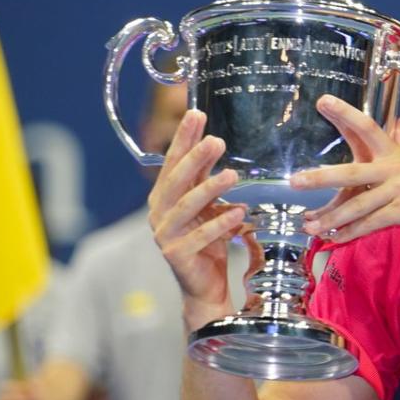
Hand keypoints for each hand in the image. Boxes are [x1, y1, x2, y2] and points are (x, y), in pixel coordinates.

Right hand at [147, 110, 247, 330]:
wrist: (204, 286)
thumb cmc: (207, 241)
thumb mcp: (208, 205)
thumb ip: (206, 178)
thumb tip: (214, 142)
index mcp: (164, 196)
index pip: (173, 161)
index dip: (184, 138)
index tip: (197, 114)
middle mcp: (159, 213)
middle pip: (176, 180)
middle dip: (194, 158)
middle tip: (216, 140)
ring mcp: (165, 235)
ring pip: (186, 207)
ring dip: (209, 189)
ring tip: (232, 174)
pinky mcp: (177, 255)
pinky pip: (200, 236)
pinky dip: (220, 223)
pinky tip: (239, 212)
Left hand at [289, 95, 399, 244]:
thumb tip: (399, 121)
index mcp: (397, 152)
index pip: (367, 127)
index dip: (344, 113)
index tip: (323, 101)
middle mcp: (394, 169)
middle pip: (350, 172)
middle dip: (320, 178)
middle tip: (295, 181)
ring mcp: (398, 191)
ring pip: (356, 206)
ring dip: (330, 218)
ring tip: (309, 225)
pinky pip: (371, 224)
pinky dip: (351, 233)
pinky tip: (336, 238)